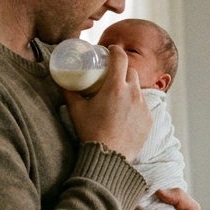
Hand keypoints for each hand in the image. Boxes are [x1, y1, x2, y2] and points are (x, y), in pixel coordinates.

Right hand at [64, 45, 151, 161]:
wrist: (109, 159)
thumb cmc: (90, 133)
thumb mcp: (76, 110)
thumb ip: (69, 92)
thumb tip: (61, 79)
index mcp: (115, 87)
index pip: (120, 57)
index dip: (115, 50)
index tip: (110, 50)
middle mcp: (133, 93)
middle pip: (130, 71)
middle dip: (122, 70)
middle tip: (111, 76)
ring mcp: (143, 106)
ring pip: (137, 89)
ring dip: (129, 88)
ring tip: (117, 98)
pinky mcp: (148, 119)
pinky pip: (142, 106)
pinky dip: (134, 105)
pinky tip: (124, 114)